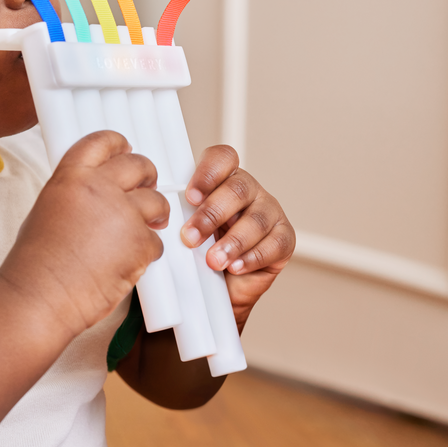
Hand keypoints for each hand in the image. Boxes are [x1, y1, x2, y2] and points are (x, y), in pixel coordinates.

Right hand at [0, 130, 168, 338]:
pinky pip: (156, 241)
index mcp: (70, 176)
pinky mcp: (140, 242)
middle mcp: (98, 187)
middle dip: (147, 177)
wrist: (40, 295)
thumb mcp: (49, 208)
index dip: (119, 144)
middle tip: (146, 189)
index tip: (126, 149)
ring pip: (157, 202)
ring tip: (145, 229)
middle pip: (138, 165)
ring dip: (155, 214)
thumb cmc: (35, 263)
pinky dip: (147, 252)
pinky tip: (128, 262)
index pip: (102, 142)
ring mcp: (123, 213)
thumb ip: (76, 193)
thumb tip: (97, 194)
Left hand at [179, 145, 293, 328]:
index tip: (190, 197)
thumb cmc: (203, 251)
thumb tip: (163, 213)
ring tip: (214, 260)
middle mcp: (249, 191)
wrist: (221, 287)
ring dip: (232, 242)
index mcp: (223, 179)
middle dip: (210, 215)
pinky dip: (252, 257)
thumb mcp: (188, 229)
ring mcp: (270, 212)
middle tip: (190, 238)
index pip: (222, 158)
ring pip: (256, 219)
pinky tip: (236, 266)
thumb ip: (181, 215)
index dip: (207, 174)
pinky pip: (274, 243)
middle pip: (237, 190)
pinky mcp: (284, 238)